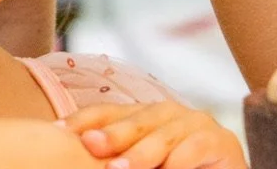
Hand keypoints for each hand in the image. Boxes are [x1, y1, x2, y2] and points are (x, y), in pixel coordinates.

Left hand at [64, 100, 247, 168]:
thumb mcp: (144, 164)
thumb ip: (119, 158)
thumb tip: (82, 156)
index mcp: (144, 117)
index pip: (109, 113)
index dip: (84, 120)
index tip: (57, 132)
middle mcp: (168, 114)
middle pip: (135, 121)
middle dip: (111, 134)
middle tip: (89, 145)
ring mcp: (195, 123)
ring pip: (163, 135)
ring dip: (141, 154)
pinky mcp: (220, 140)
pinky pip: (194, 149)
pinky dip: (178, 162)